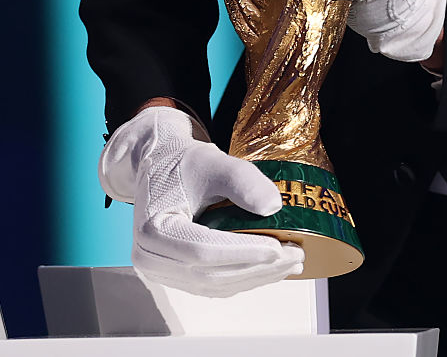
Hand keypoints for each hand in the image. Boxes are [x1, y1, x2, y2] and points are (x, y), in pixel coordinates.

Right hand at [98, 106, 303, 296]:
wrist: (162, 170)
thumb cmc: (183, 165)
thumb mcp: (212, 162)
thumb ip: (241, 179)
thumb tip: (272, 206)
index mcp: (153, 228)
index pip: (202, 250)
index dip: (243, 252)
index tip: (278, 247)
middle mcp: (150, 257)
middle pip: (211, 273)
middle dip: (258, 268)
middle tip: (296, 256)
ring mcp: (162, 272)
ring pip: (215, 284)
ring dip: (256, 277)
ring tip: (291, 263)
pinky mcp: (177, 277)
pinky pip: (214, 284)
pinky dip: (244, 278)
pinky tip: (270, 268)